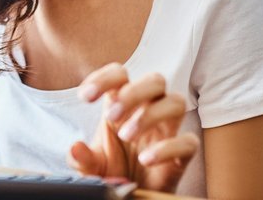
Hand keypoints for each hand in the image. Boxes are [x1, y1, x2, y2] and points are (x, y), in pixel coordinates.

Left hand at [67, 63, 198, 192]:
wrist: (131, 197)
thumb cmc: (113, 171)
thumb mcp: (91, 166)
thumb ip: (81, 158)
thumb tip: (75, 148)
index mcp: (123, 105)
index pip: (121, 74)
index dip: (105, 78)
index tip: (85, 97)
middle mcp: (148, 111)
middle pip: (156, 80)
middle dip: (133, 93)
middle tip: (112, 117)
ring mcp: (167, 130)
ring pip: (176, 102)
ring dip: (150, 116)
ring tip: (126, 136)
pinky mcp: (181, 154)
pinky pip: (188, 141)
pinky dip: (167, 148)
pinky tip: (145, 159)